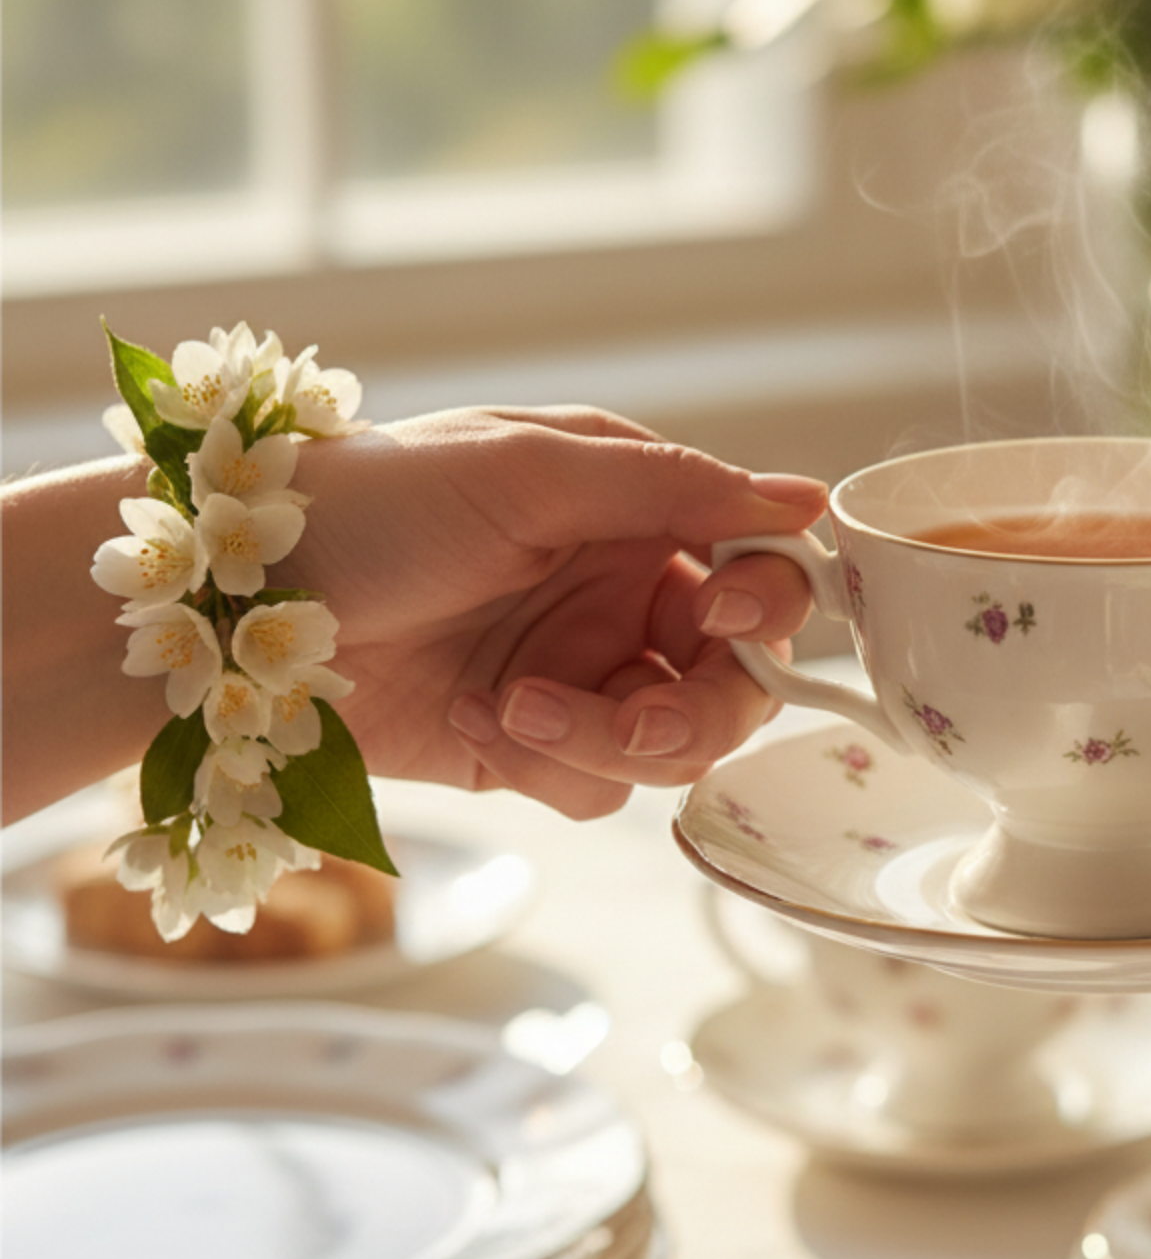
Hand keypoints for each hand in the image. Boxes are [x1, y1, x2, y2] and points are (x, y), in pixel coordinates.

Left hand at [289, 407, 828, 818]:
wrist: (232, 609)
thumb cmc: (372, 503)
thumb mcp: (529, 469)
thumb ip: (674, 487)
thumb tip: (809, 501)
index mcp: (632, 514)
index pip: (757, 571)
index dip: (766, 606)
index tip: (723, 615)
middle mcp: (618, 597)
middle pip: (735, 682)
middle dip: (694, 709)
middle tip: (637, 716)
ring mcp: (578, 676)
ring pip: (673, 748)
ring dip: (607, 739)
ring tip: (520, 706)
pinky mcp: (530, 748)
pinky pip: (599, 789)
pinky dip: (554, 765)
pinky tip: (484, 720)